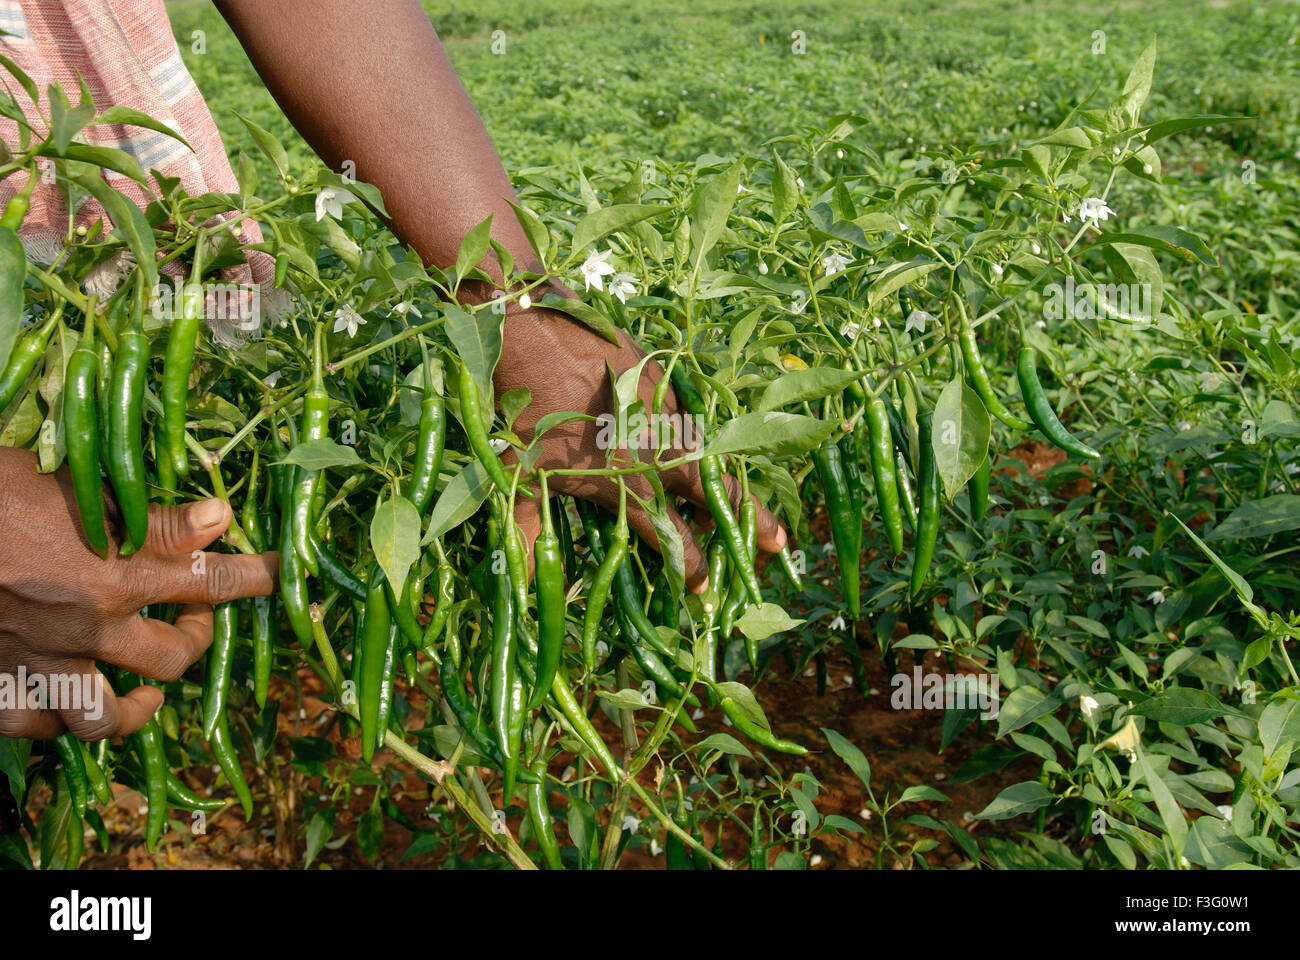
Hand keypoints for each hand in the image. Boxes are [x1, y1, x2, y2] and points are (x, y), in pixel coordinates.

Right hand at [0, 448, 277, 739]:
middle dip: (196, 634)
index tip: (280, 572)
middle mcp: (84, 626)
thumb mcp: (67, 482)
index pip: (209, 579)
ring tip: (149, 685)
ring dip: (140, 704)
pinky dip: (62, 720)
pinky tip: (73, 700)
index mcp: (111, 570)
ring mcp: (37, 664)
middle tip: (192, 611)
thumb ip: (145, 510)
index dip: (254, 577)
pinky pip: (40, 728)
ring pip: (110, 716)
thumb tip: (217, 516)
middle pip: (174, 655)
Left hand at [493, 303, 786, 588]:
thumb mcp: (520, 475)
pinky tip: (690, 440)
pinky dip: (695, 435)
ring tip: (738, 498)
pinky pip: (688, 413)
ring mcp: (666, 411)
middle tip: (782, 544)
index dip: (690, 567)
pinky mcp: (661, 375)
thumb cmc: (522, 410)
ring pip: (710, 452)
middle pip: (720, 494)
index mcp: (629, 485)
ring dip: (724, 478)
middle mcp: (660, 452)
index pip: (672, 538)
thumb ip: (527, 531)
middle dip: (754, 522)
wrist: (531, 333)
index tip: (706, 590)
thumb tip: (520, 580)